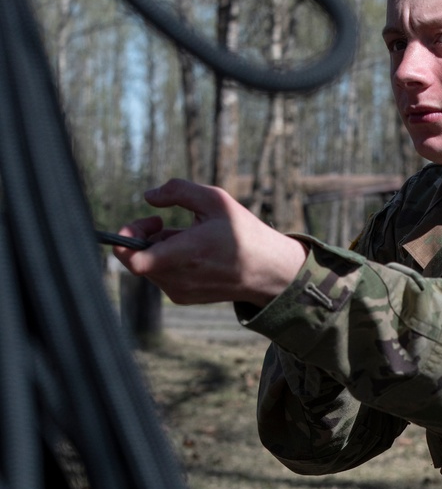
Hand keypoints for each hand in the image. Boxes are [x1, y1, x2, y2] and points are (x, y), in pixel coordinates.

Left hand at [113, 178, 307, 306]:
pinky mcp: (183, 298)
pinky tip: (192, 253)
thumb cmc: (244, 233)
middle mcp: (179, 278)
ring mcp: (180, 291)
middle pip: (137, 256)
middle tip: (164, 223)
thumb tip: (149, 196)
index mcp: (187, 253)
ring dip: (157, 249)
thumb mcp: (217, 199)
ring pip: (148, 266)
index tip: (145, 223)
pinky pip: (160, 276)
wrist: (268, 270)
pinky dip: (167, 261)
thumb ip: (178, 191)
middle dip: (144, 236)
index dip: (125, 239)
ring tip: (186, 238)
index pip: (134, 260)